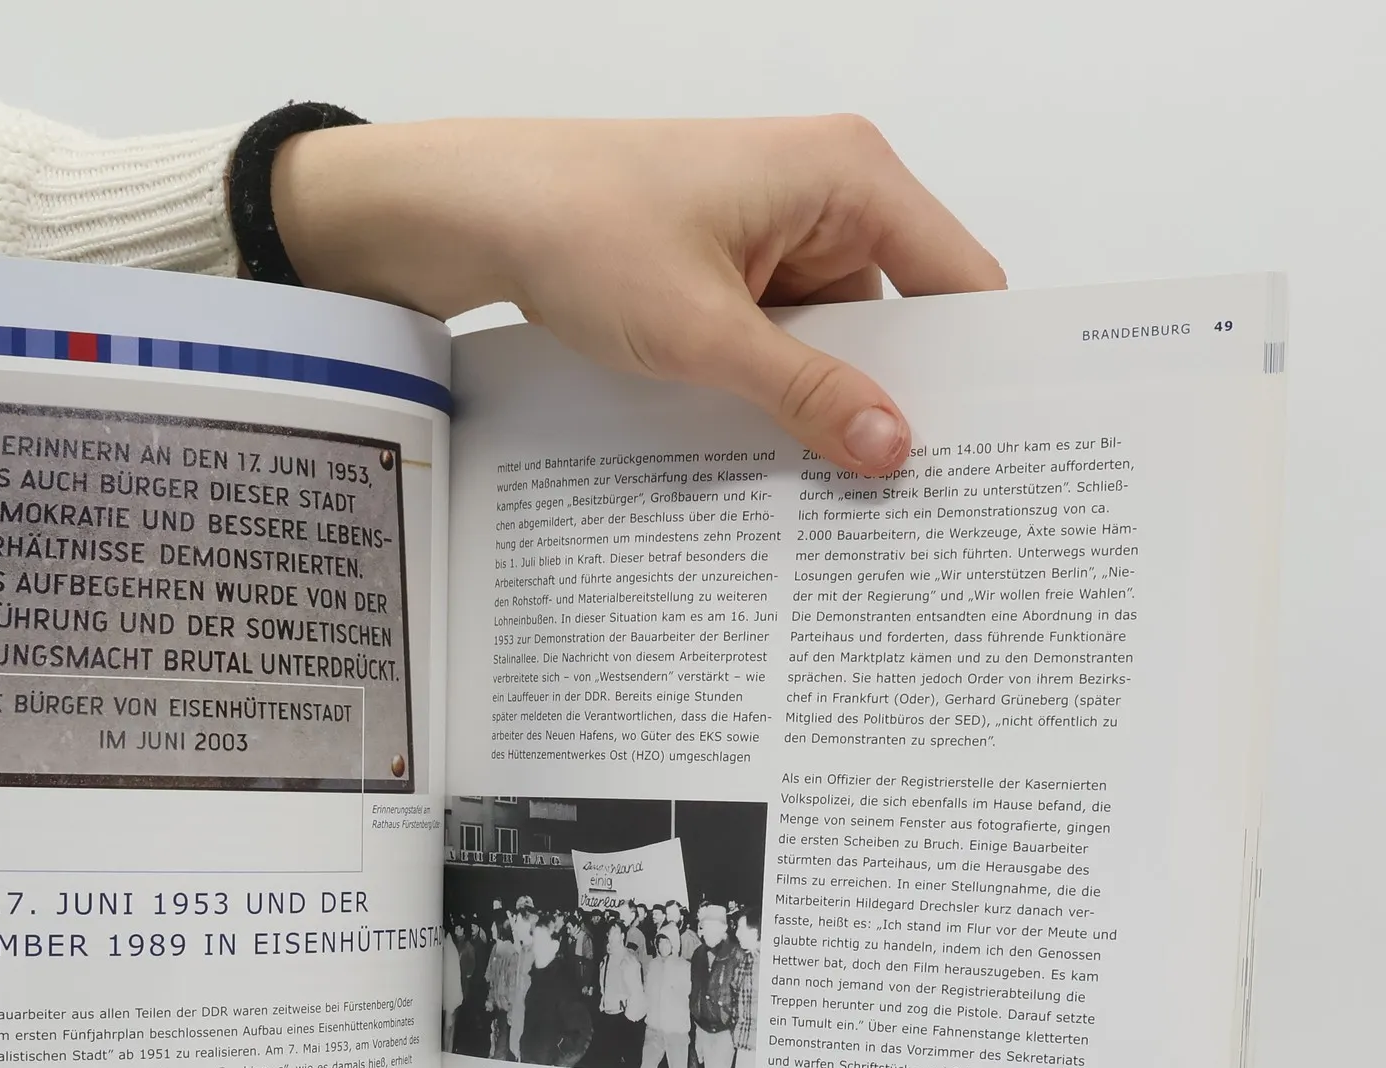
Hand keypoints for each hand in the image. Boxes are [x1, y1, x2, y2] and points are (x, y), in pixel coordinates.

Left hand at [274, 115, 1004, 474]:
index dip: (978, 366)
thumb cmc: (584, 229)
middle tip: (908, 493)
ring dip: (828, 401)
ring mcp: (780, 229)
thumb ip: (808, 394)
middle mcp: (829, 192)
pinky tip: (776, 449)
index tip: (984, 450)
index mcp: (850, 176)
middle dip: (897, 397)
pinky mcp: (736, 263)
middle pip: (904, 316)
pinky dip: (782, 387)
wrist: (481, 210)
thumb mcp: (707, 334)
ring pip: (839, 336)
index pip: (961, 280)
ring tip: (836, 486)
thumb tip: (892, 449)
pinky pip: (787, 336)